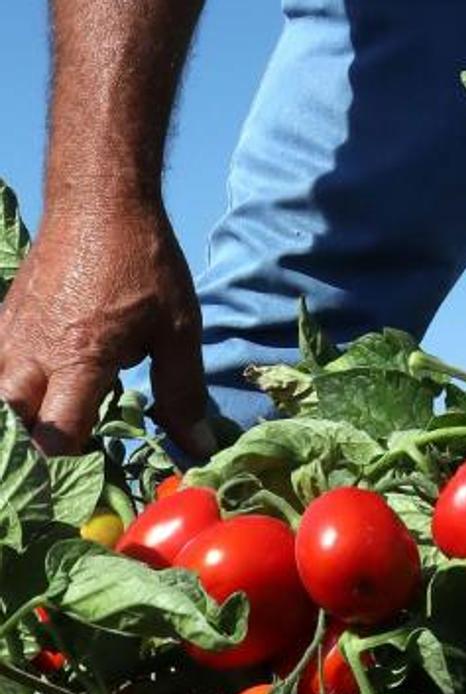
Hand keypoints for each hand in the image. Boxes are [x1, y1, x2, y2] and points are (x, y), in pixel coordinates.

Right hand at [0, 203, 213, 455]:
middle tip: (79, 450)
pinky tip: (46, 385)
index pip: (54, 436)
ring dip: (25, 416)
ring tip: (63, 418)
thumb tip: (198, 447)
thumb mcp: (177, 331)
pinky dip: (14, 387)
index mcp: (77, 359)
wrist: (98, 202)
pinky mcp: (2, 320)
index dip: (74, 462)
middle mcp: (30, 353)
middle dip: (41, 445)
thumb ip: (182, 393)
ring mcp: (8, 335)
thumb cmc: (144, 265)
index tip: (101, 470)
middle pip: (15, 426)